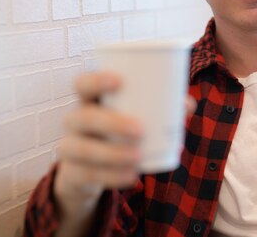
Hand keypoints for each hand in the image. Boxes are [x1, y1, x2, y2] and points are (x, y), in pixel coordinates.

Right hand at [52, 71, 195, 234]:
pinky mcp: (72, 172)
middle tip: (140, 129)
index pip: (82, 83)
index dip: (96, 80)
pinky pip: (87, 174)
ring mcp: (69, 147)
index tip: (119, 81)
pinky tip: (131, 176)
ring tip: (138, 156)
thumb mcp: (133, 117)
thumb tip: (187, 104)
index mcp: (90, 100)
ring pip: (81, 148)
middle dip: (111, 122)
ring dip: (111, 153)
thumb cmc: (116, 132)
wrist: (88, 169)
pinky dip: (111, 176)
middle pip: (83, 116)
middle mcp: (75, 120)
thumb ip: (160, 108)